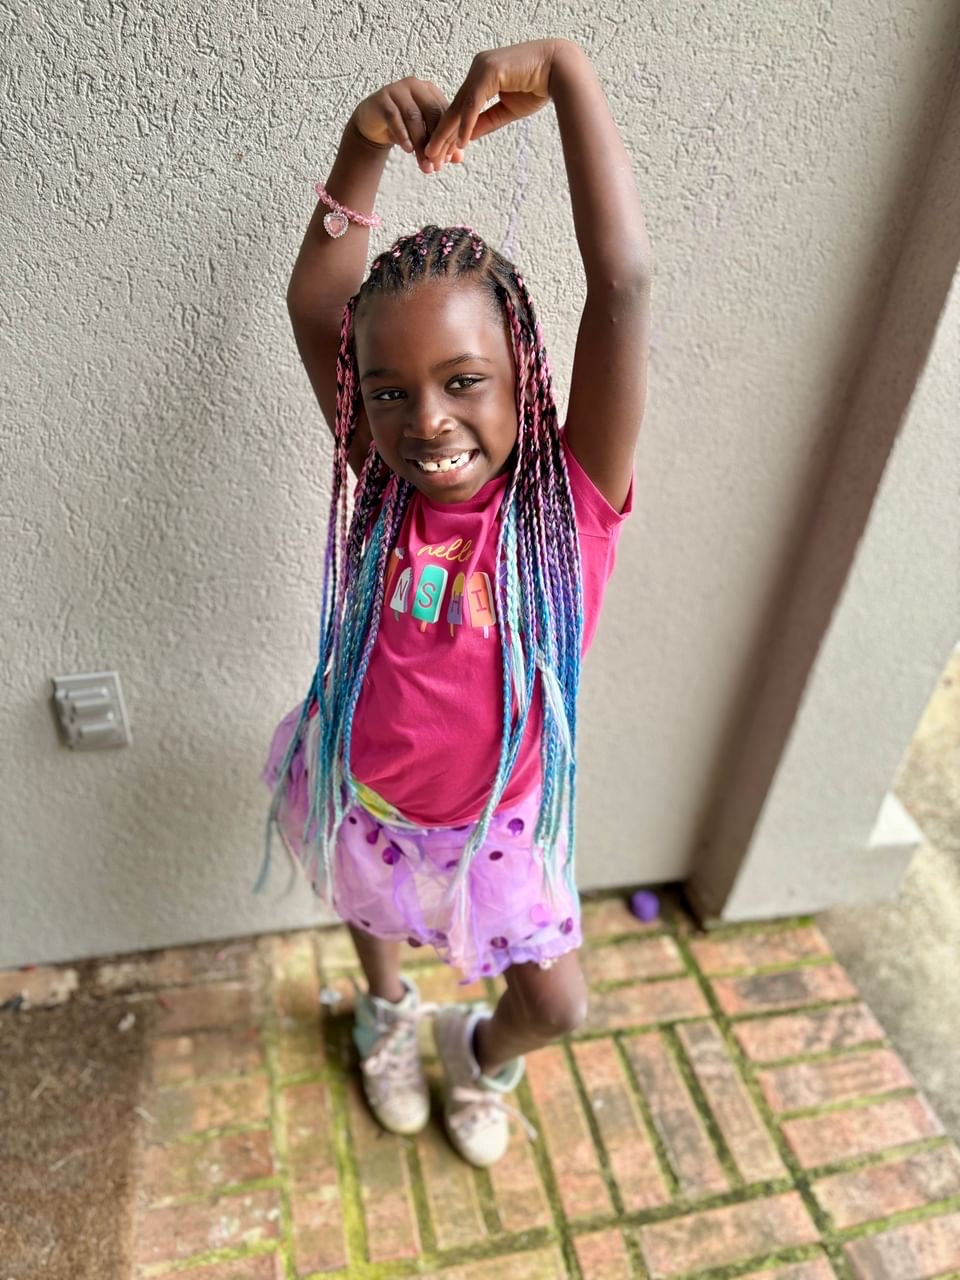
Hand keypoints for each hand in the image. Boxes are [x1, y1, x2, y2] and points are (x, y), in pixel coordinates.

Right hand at [353, 77, 466, 173]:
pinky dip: (402, 134)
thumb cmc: (402, 127)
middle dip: (436, 143)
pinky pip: (394, 117)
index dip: (448, 137)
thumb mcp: (423, 137)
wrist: (373, 124)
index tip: (448, 160)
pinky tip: (408, 150)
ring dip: (420, 144)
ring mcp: (398, 89)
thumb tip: (459, 159)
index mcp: (430, 91)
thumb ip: (441, 145)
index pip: (445, 113)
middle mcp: (416, 86)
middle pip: (432, 114)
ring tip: (424, 165)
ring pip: (414, 117)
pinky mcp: (382, 99)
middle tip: (437, 166)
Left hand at [424, 40, 562, 159]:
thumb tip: (466, 136)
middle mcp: (477, 69)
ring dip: (446, 133)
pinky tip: (460, 142)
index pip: (460, 108)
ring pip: (459, 106)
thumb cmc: (538, 86)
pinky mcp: (488, 71)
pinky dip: (465, 123)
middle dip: (441, 135)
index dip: (449, 132)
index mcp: (481, 76)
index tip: (440, 152)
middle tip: (429, 157)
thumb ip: (485, 121)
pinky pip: (473, 103)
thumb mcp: (507, 110)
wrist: (560, 69)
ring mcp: (481, 68)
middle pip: (454, 108)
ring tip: (434, 153)